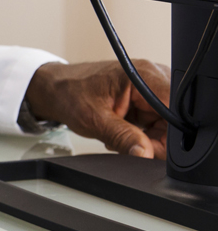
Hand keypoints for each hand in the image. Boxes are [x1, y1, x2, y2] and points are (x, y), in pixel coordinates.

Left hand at [24, 60, 171, 157]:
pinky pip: (158, 124)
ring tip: (122, 132)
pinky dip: (143, 133)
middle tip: (130, 144)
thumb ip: (122, 137)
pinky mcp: (147, 99)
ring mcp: (152, 88)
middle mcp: (153, 78)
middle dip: (156, 139)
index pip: (175, 108)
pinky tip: (125, 130)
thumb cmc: (69, 93)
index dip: (170, 133)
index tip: (152, 147)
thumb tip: (146, 154)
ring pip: (168, 126)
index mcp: (143, 75)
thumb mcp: (94, 119)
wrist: (56, 89)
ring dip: (148, 137)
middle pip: (175, 120)